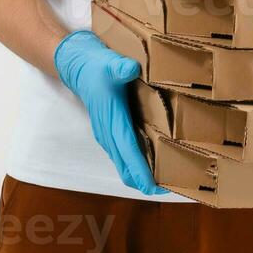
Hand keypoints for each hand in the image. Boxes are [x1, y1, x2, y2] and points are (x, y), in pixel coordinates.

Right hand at [53, 30, 167, 195]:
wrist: (79, 68)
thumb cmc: (97, 67)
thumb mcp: (110, 63)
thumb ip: (120, 67)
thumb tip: (130, 69)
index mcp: (113, 122)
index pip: (129, 154)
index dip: (142, 173)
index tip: (157, 188)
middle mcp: (109, 135)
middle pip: (126, 170)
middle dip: (146, 182)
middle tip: (173, 185)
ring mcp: (107, 137)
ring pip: (124, 166)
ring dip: (142, 175)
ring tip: (168, 176)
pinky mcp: (109, 134)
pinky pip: (123, 157)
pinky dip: (137, 165)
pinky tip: (154, 160)